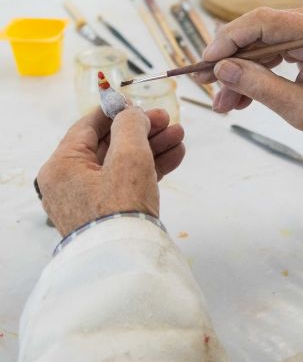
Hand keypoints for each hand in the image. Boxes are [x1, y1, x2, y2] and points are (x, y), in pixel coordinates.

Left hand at [37, 107, 185, 236]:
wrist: (126, 260)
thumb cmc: (120, 206)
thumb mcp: (128, 156)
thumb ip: (131, 125)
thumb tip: (133, 114)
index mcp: (63, 166)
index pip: (87, 126)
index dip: (115, 111)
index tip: (140, 102)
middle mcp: (72, 182)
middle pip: (110, 144)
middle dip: (144, 130)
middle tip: (169, 119)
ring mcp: (92, 199)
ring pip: (124, 163)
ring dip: (153, 147)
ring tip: (180, 136)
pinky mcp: (110, 212)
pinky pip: (130, 181)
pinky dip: (152, 167)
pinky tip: (176, 154)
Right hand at [198, 6, 302, 135]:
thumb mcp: (301, 108)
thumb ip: (260, 87)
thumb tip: (222, 70)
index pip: (262, 21)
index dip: (228, 39)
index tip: (206, 63)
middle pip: (256, 31)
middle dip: (229, 61)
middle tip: (204, 86)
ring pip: (258, 42)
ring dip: (238, 71)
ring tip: (223, 103)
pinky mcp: (302, 36)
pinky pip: (268, 48)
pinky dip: (253, 71)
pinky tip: (239, 97)